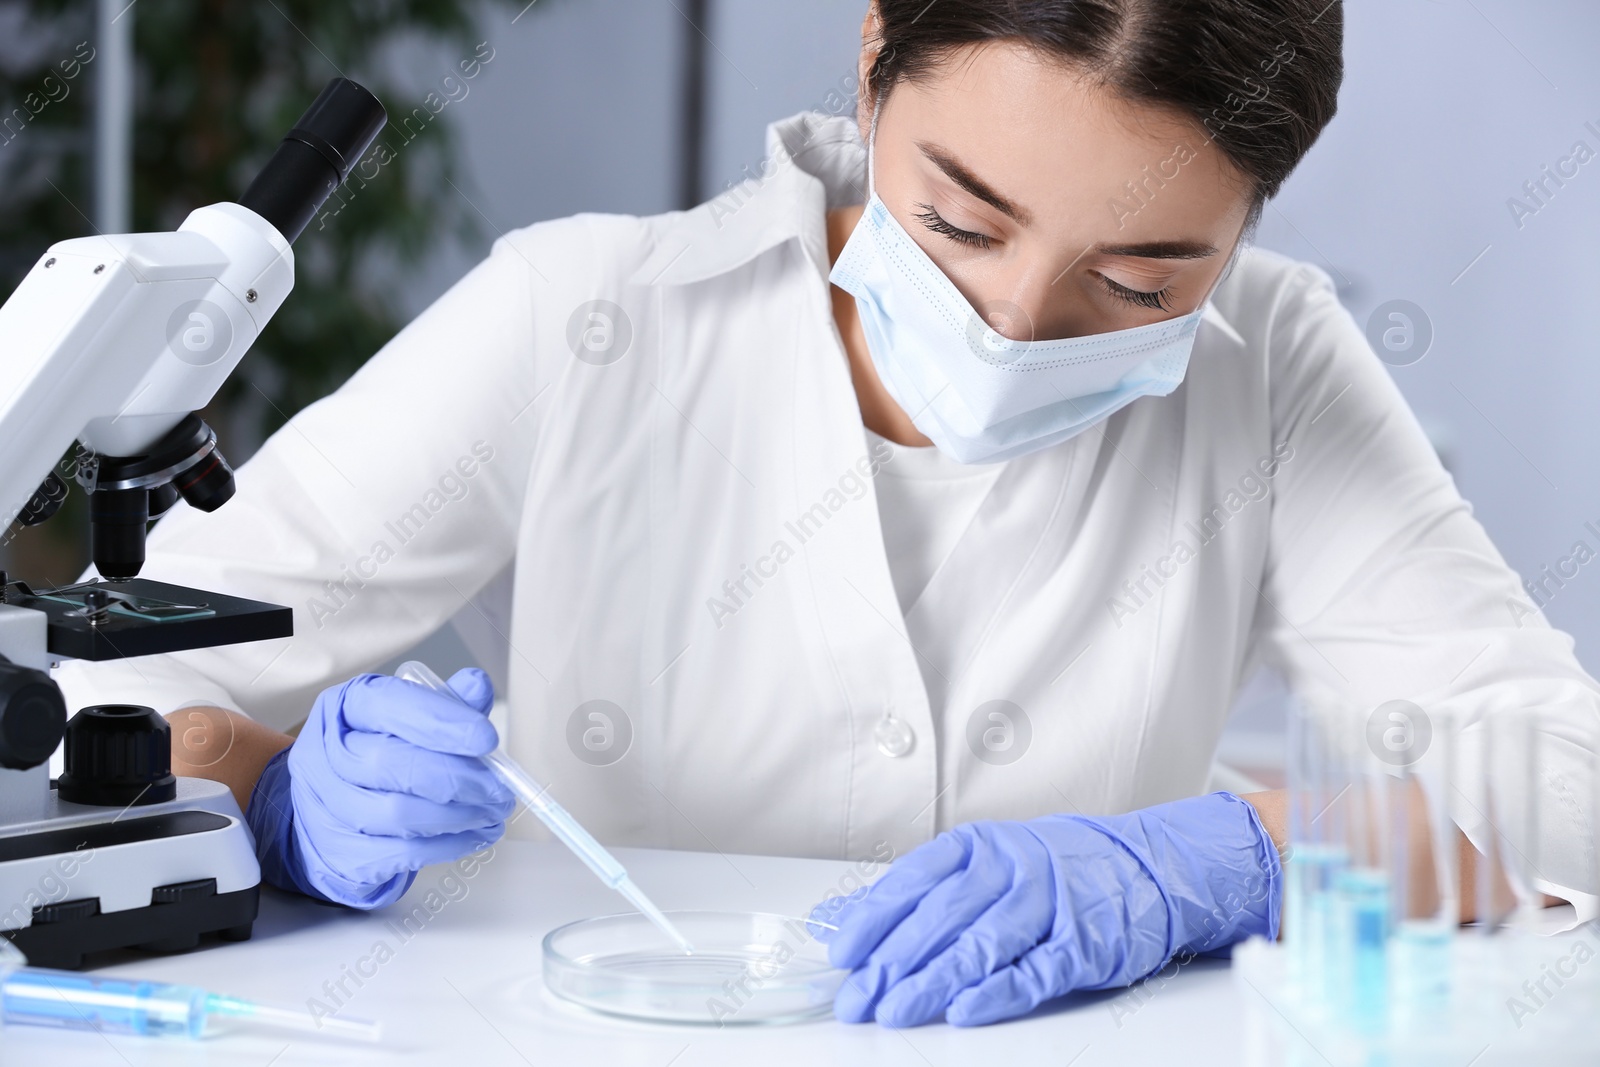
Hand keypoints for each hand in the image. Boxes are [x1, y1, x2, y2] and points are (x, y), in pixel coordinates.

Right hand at [245, 669, 514, 907]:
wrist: (337, 816)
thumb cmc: (379, 759)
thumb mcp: (407, 721)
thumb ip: (444, 704)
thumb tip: (475, 686)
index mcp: (344, 708)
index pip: (388, 705)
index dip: (441, 721)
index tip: (487, 739)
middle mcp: (324, 753)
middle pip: (389, 763)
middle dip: (457, 777)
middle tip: (500, 788)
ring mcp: (325, 806)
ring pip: (396, 813)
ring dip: (458, 815)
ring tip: (492, 812)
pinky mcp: (340, 851)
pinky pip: (400, 852)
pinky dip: (448, 845)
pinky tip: (474, 835)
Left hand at [812, 792, 1280, 1026]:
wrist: (1150, 867)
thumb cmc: (1057, 868)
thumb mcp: (988, 863)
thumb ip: (922, 893)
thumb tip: (844, 921)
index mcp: (982, 845)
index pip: (916, 880)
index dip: (875, 917)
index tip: (844, 953)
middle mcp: (1014, 868)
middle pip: (943, 917)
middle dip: (894, 961)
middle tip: (858, 997)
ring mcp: (1051, 904)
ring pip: (981, 945)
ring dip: (933, 982)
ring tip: (895, 1010)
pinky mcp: (1085, 943)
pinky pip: (1034, 970)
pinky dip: (997, 992)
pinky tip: (964, 1010)